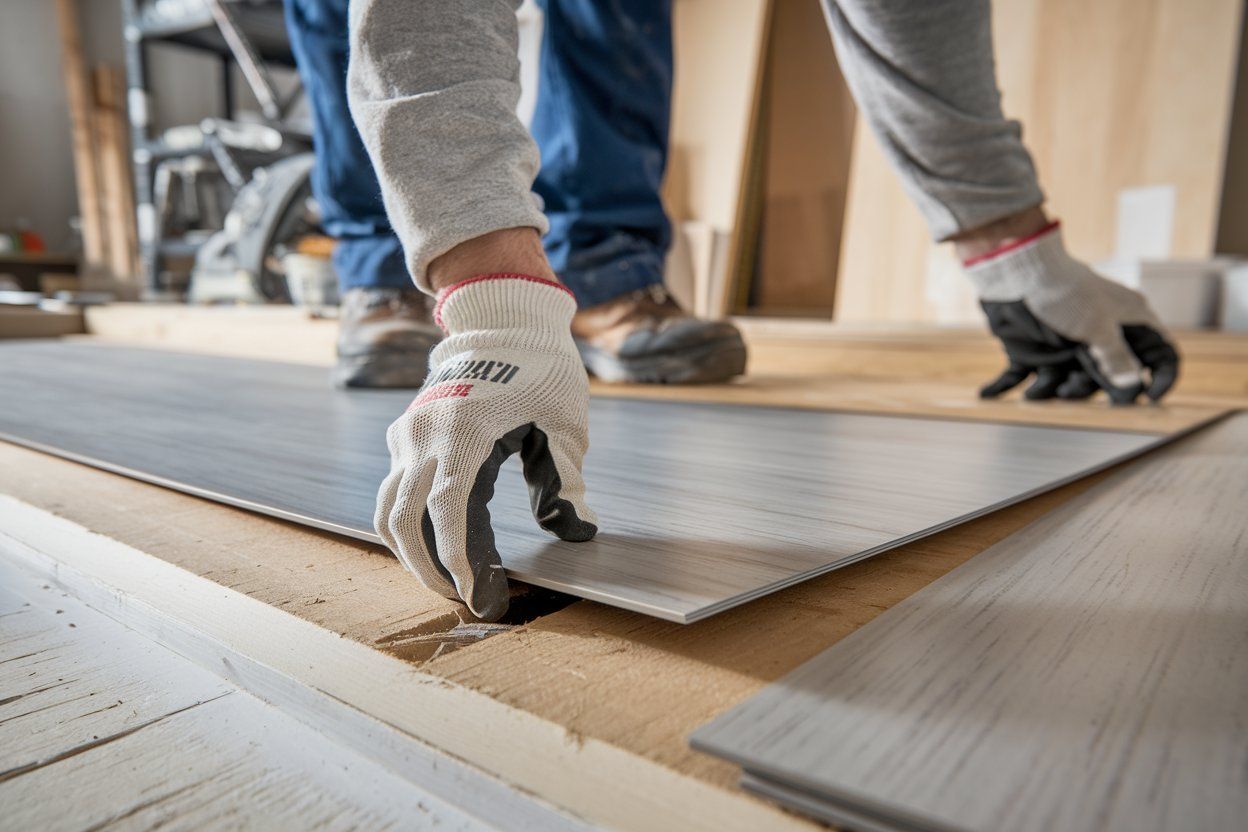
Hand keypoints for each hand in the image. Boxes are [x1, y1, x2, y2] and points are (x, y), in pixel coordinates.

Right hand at [374, 274, 597, 620]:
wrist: (505, 321)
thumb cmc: (543, 371)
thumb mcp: (565, 428)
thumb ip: (565, 484)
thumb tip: (578, 533)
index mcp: (466, 432)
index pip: (448, 513)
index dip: (457, 562)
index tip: (474, 597)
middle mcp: (425, 434)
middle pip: (403, 521)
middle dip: (428, 570)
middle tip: (461, 599)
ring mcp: (409, 433)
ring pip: (388, 509)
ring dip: (411, 552)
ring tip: (446, 580)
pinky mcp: (405, 432)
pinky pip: (394, 489)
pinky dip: (409, 523)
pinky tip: (438, 543)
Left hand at [966, 225, 1178, 403]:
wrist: (1014, 270)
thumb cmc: (1062, 292)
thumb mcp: (1096, 326)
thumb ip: (1115, 359)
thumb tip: (1133, 388)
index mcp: (1126, 323)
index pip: (1158, 355)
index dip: (1159, 380)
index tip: (1148, 400)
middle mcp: (1097, 337)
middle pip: (1104, 380)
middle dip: (1086, 391)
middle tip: (1070, 390)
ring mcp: (1063, 345)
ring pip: (1063, 383)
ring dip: (1048, 392)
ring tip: (1034, 393)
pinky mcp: (1029, 349)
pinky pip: (1017, 377)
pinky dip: (1002, 387)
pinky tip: (985, 395)